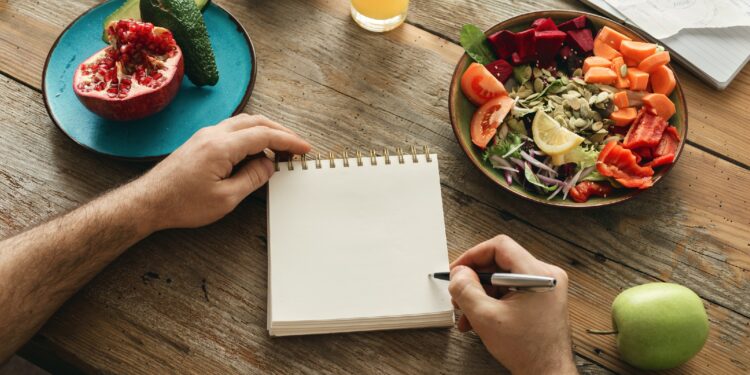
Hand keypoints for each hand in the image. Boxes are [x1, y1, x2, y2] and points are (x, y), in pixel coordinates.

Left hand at [131, 114, 310, 231]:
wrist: (150, 201)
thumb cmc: (183, 203)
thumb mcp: (226, 199)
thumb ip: (252, 179)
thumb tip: (268, 165)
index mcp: (222, 146)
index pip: (264, 135)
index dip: (288, 141)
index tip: (304, 149)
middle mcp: (214, 134)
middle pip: (256, 122)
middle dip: (281, 132)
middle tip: (297, 147)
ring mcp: (206, 135)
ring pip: (244, 123)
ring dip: (266, 132)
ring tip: (280, 150)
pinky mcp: (201, 141)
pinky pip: (232, 130)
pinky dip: (251, 136)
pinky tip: (256, 152)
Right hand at [449, 235, 575, 374]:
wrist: (547, 373)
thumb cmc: (529, 351)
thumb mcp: (486, 318)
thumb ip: (466, 290)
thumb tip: (459, 273)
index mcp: (539, 274)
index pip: (500, 247)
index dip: (473, 256)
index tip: (458, 270)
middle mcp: (546, 276)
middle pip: (500, 262)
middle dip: (475, 280)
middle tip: (459, 293)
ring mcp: (544, 287)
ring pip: (502, 278)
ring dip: (480, 294)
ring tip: (466, 313)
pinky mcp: (540, 298)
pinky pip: (510, 290)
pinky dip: (492, 301)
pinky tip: (478, 318)